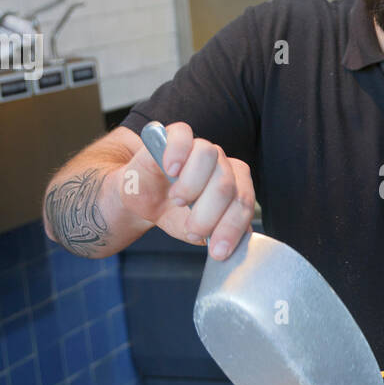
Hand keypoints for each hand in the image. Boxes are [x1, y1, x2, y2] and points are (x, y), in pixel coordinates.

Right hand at [116, 122, 255, 259]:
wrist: (141, 199)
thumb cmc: (172, 212)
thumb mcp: (193, 231)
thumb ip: (216, 234)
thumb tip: (237, 242)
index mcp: (235, 186)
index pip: (243, 202)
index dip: (232, 227)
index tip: (217, 249)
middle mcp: (222, 164)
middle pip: (227, 183)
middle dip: (210, 214)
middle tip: (193, 228)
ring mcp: (200, 148)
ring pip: (210, 156)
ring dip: (193, 184)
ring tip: (177, 200)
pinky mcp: (175, 136)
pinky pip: (183, 135)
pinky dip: (178, 153)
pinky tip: (170, 170)